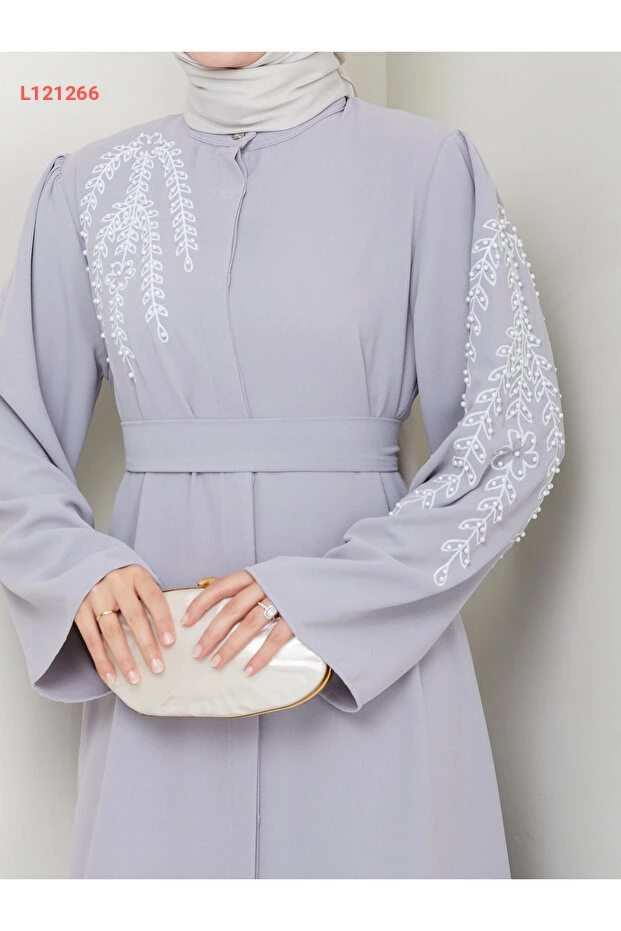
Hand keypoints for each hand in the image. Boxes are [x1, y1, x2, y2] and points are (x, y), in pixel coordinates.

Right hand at [74, 564, 175, 686]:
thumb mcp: (138, 579)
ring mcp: (95, 596)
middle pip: (133, 617)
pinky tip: (111, 675)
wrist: (85, 564)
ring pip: (112, 632)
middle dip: (146, 645)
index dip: (163, 621)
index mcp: (136, 574)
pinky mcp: (78, 609)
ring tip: (134, 678)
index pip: (153, 598)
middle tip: (157, 667)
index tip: (170, 642)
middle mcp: (115, 583)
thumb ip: (150, 599)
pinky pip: (91, 639)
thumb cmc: (120, 579)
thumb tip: (168, 633)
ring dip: (124, 658)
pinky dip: (101, 660)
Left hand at [181, 570, 293, 676]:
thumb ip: (252, 587)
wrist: (339, 581)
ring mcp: (284, 600)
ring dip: (231, 646)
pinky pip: (275, 638)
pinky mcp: (300, 616)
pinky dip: (260, 655)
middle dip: (211, 632)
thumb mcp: (274, 576)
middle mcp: (267, 584)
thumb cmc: (300, 582)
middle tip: (197, 652)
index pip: (221, 586)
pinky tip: (248, 669)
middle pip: (232, 610)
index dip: (201, 603)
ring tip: (216, 663)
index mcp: (257, 573)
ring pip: (250, 624)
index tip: (185, 621)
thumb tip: (222, 605)